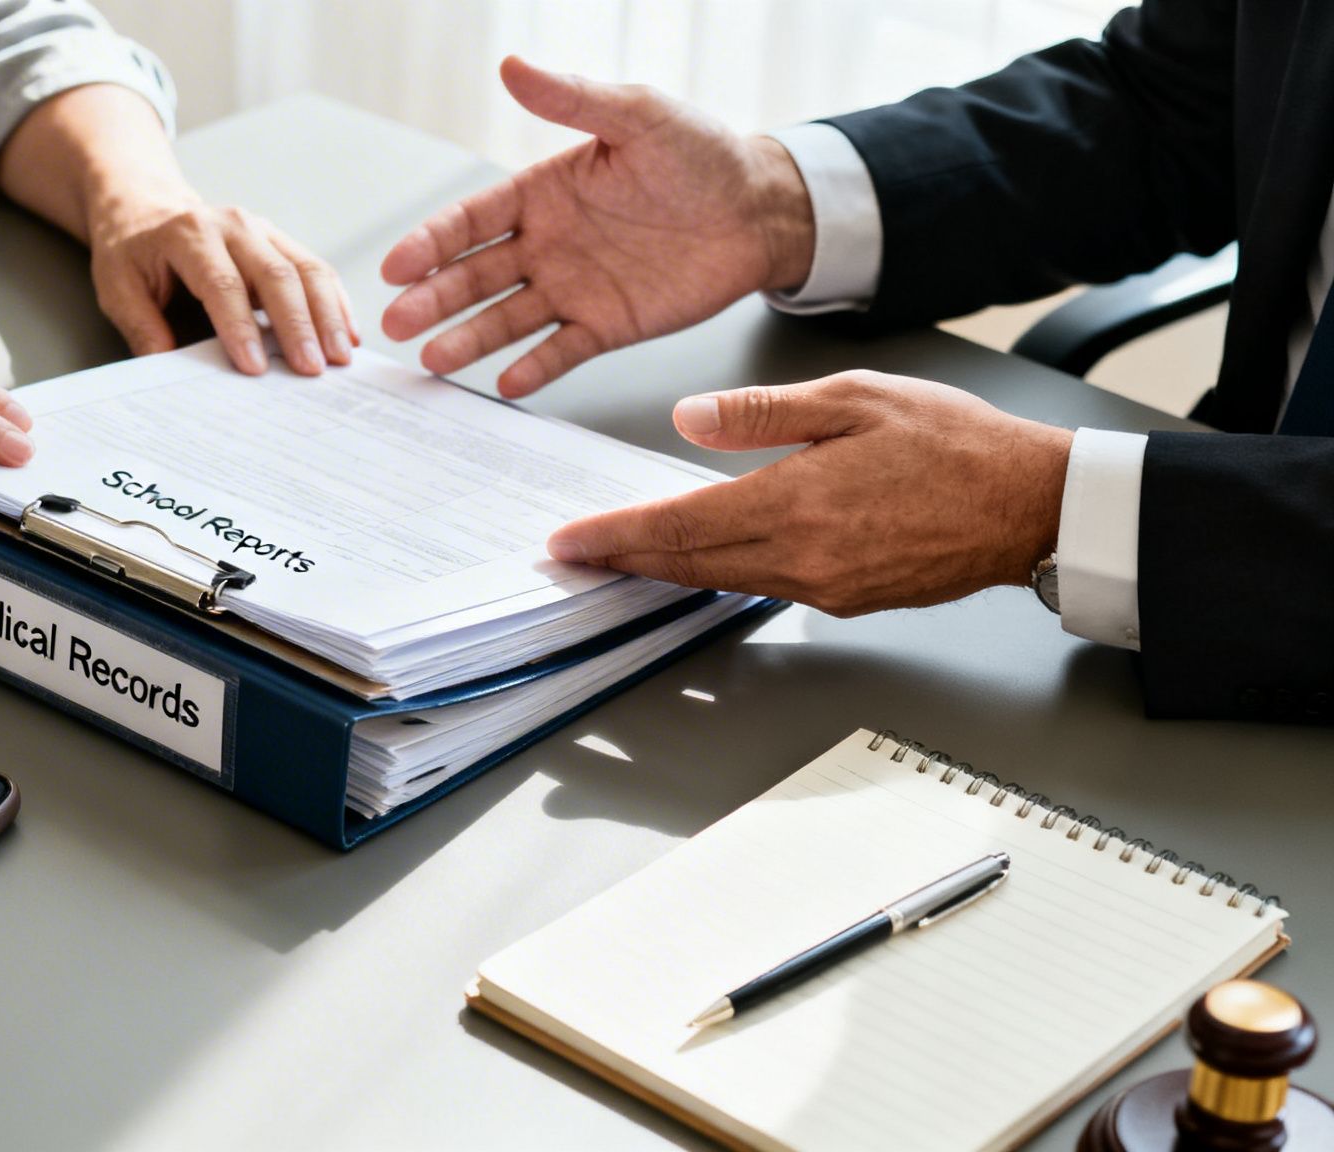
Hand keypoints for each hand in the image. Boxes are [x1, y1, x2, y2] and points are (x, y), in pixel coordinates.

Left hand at [89, 195, 358, 376]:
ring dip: (327, 315)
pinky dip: (335, 303)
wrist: (146, 208)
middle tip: (311, 368)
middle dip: (297, 325)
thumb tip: (167, 369)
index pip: (222, 283)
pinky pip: (316, 269)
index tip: (255, 367)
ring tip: (339, 358)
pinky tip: (346, 334)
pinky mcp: (280, 242)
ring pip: (306, 268)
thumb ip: (141, 326)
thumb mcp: (117, 287)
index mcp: (188, 234)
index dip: (240, 327)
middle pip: (275, 274)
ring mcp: (262, 230)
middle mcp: (232, 225)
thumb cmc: (132, 252)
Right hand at [381, 56, 815, 397]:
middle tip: (397, 320)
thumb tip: (513, 65)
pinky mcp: (606, 326)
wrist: (760, 209)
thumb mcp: (637, 115)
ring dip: (468, 338)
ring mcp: (572, 289)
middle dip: (433, 298)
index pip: (471, 221)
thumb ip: (572, 98)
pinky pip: (562, 351)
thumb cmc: (701, 155)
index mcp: (542, 194)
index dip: (430, 242)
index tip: (397, 264)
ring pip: (507, 318)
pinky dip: (535, 367)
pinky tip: (506, 381)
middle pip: (475, 276)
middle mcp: (547, 245)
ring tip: (434, 359)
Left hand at [546, 373, 1074, 614]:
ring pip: (723, 582)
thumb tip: (689, 420)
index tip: (569, 543)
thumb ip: (763, 413)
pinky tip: (705, 556)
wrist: (1031, 505)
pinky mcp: (847, 601)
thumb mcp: (855, 398)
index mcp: (798, 504)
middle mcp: (805, 559)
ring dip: (669, 570)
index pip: (679, 527)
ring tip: (623, 555)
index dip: (616, 537)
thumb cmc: (957, 444)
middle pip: (688, 566)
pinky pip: (766, 587)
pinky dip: (723, 573)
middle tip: (574, 557)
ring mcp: (826, 588)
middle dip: (624, 561)